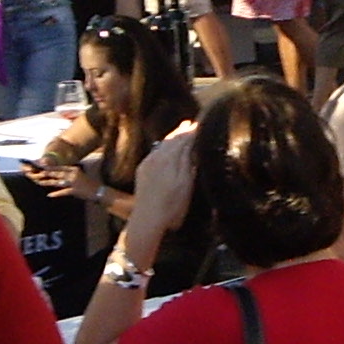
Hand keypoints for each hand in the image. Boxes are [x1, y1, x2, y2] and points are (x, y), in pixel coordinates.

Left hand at [44, 159, 106, 203]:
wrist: (99, 191)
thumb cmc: (89, 184)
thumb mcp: (80, 175)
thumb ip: (70, 173)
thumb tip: (61, 174)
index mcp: (74, 169)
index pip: (60, 167)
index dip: (51, 167)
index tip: (42, 166)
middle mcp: (73, 174)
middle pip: (58, 173)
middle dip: (47, 173)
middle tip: (38, 173)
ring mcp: (74, 182)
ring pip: (58, 182)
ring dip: (49, 182)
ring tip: (40, 182)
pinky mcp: (75, 190)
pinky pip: (63, 192)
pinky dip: (56, 194)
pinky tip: (49, 195)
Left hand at [118, 123, 199, 261]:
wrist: (147, 219)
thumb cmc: (171, 205)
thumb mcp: (185, 183)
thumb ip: (187, 161)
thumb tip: (191, 143)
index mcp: (169, 158)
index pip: (182, 139)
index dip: (192, 132)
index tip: (201, 125)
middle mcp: (156, 156)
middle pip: (171, 139)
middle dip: (182, 131)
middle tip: (191, 123)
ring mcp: (147, 162)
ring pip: (162, 144)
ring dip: (172, 137)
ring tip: (181, 130)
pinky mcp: (142, 169)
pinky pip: (155, 151)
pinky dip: (163, 145)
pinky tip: (166, 146)